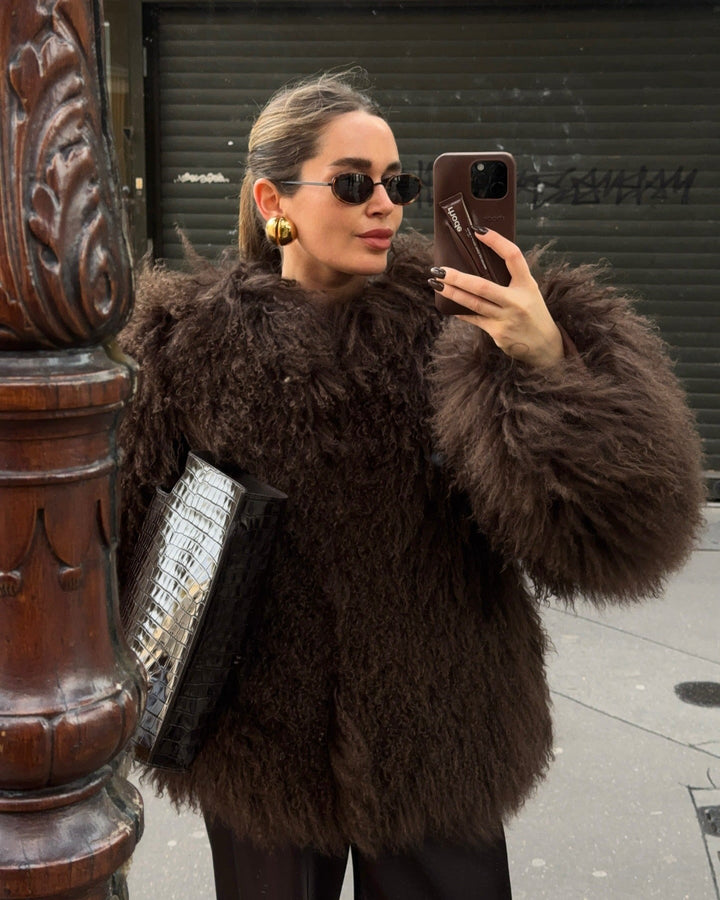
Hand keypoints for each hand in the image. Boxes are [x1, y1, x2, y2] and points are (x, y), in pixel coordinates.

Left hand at [430, 229, 563, 368]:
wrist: (545, 345)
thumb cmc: (533, 312)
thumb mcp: (529, 291)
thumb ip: (510, 279)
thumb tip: (480, 263)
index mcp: (527, 284)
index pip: (512, 256)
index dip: (496, 241)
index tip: (477, 231)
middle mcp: (517, 301)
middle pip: (482, 286)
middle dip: (457, 278)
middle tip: (439, 269)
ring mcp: (506, 318)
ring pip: (473, 303)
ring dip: (452, 293)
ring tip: (436, 285)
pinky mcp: (498, 333)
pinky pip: (474, 319)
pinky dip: (460, 312)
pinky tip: (448, 306)